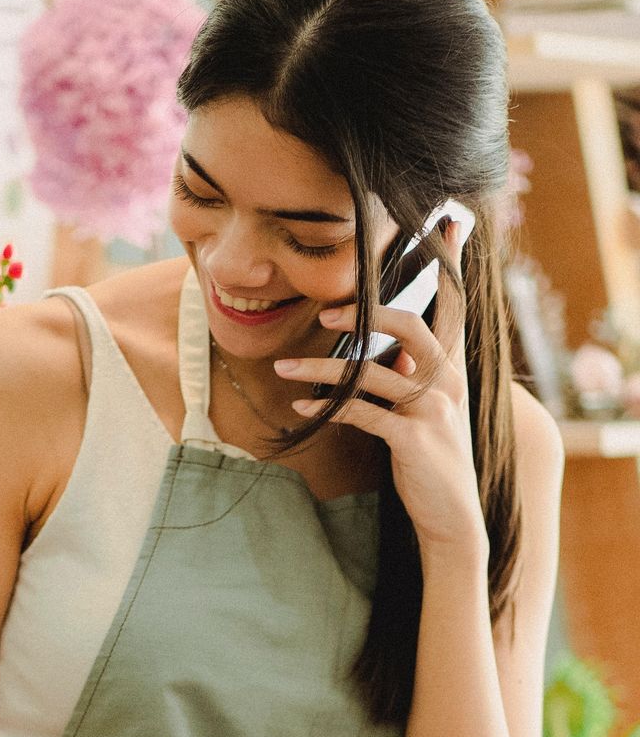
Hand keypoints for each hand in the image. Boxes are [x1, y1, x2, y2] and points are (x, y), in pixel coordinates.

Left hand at [273, 220, 487, 556]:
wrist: (451, 516)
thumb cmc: (432, 458)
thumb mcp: (427, 409)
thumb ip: (412, 376)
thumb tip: (388, 353)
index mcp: (450, 367)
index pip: (453, 304)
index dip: (450, 262)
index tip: (446, 220)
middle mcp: (447, 381)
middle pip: (411, 325)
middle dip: (366, 312)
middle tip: (324, 308)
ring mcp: (431, 410)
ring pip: (372, 372)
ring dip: (322, 366)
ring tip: (283, 366)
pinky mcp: (412, 439)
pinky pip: (362, 413)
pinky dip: (328, 407)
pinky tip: (301, 406)